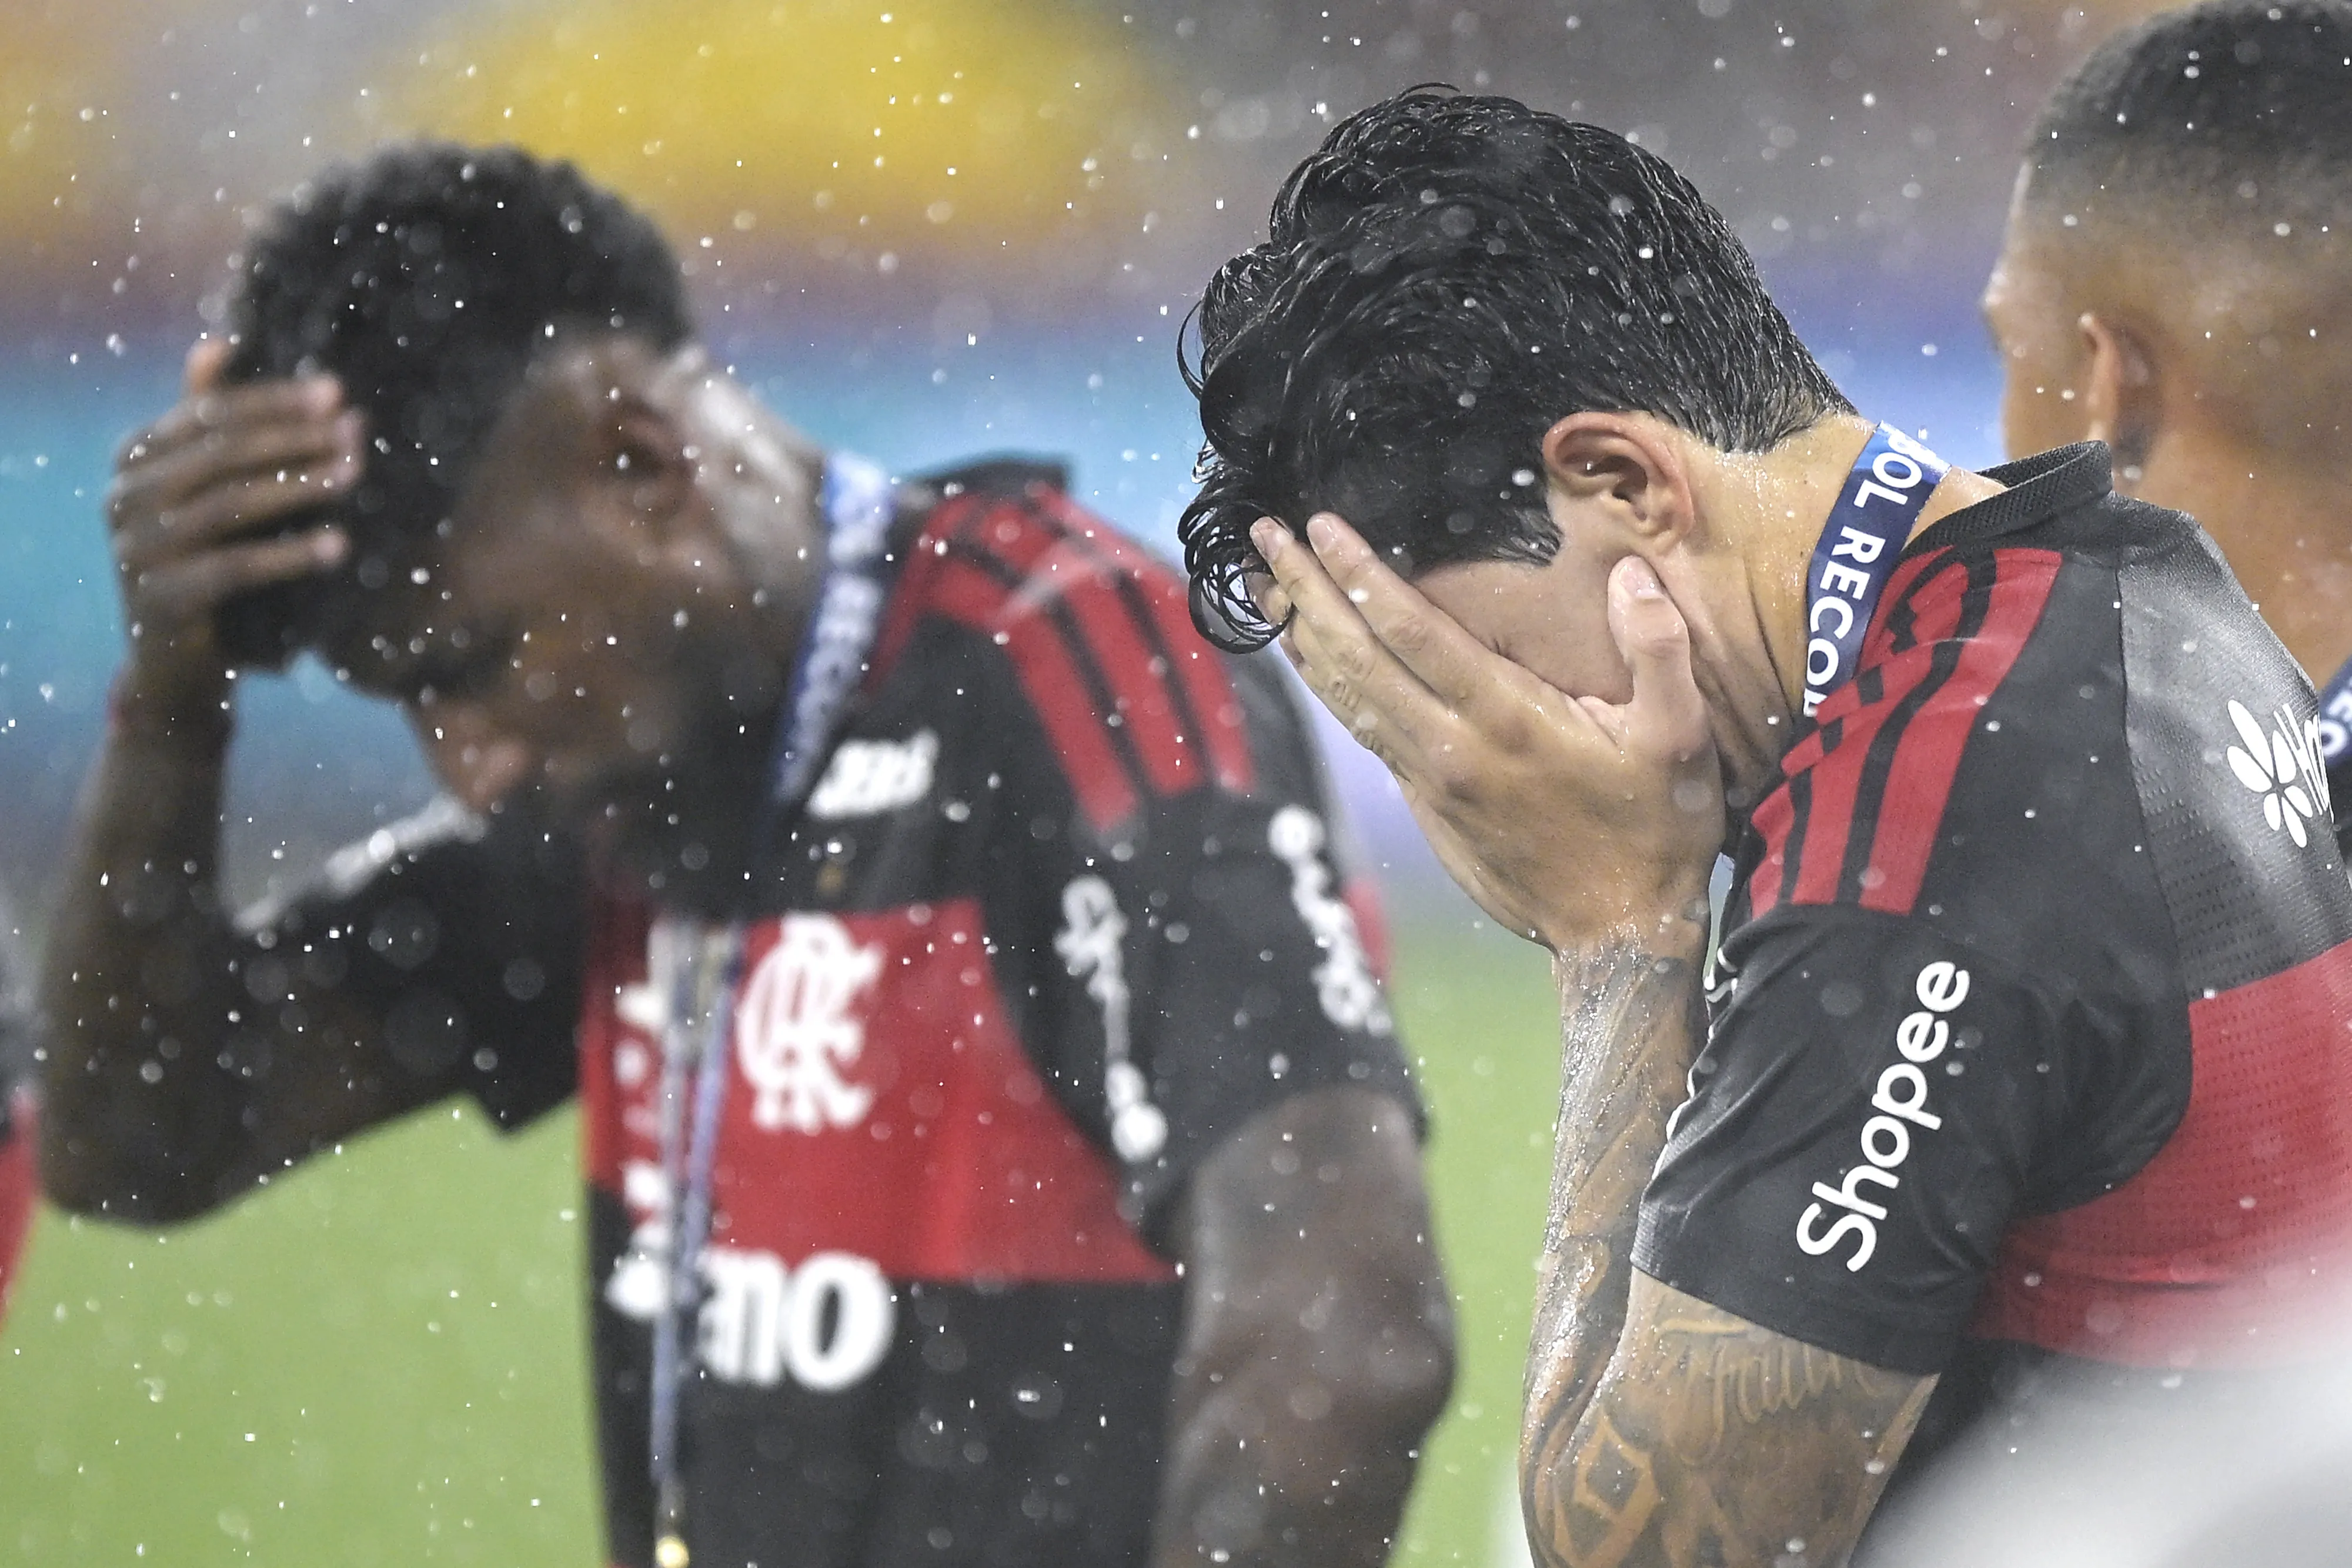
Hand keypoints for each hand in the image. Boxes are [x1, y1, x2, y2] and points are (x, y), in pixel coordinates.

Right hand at [105, 338, 359, 716]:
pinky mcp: (158, 599)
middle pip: (221, 453)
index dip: (273, 399)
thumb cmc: (206, 560)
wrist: (178, 661)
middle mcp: (124, 495)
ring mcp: (135, 548)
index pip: (210, 413)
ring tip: (354, 475)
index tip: (335, 390)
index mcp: (136, 456)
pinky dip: (290, 554)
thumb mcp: (204, 490)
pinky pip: (234, 568)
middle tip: (355, 431)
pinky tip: (339, 546)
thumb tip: (221, 342)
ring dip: (298, 486)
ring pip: (230, 505)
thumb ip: (208, 424)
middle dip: (294, 437)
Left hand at [1249, 513, 1720, 953]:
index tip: (1318, 526)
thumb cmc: (1653, 832)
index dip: (1358, 573)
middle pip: (1355, 657)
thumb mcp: (1680, 739)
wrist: (1617, 935)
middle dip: (1306, 591)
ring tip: (1262, 587)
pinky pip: (1363, 729)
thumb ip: (1658, 649)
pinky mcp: (1425, 804)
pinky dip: (1329, 686)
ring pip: (1347, 697)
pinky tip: (1311, 656)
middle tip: (1264, 536)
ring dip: (1301, 637)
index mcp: (1504, 719)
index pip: (1408, 631)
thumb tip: (1630, 574)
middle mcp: (1450, 747)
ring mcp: (1429, 780)